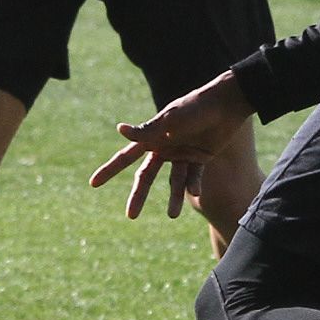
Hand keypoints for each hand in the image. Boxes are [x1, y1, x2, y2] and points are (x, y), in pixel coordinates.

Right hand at [92, 72, 256, 220]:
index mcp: (152, 137)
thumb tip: (119, 129)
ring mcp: (181, 154)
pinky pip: (194, 177)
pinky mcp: (200, 158)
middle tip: (130, 216)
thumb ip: (147, 130)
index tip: (93, 183)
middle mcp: (164, 147)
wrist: (226, 103)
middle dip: (138, 195)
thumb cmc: (195, 108)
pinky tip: (195, 193)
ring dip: (173, 198)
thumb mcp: (170, 120)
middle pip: (146, 176)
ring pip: (173, 182)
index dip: (109, 170)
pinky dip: (194, 185)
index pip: (125, 157)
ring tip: (172, 215)